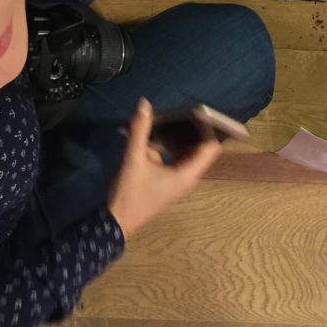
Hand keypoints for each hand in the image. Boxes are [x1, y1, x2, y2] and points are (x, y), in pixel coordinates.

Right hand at [107, 98, 220, 237]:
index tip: (199, 111)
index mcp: (187, 174)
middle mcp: (187, 177)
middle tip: (184, 111)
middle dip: (193, 131)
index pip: (211, 148)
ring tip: (170, 117)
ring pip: (184, 153)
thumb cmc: (130, 193)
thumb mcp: (134, 159)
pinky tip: (154, 135)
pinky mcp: (166, 181)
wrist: (115, 223)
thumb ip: (140, 130)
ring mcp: (177, 180)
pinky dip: (167, 147)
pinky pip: (173, 159)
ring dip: (179, 138)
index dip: (208, 129)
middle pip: (199, 148)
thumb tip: (144, 104)